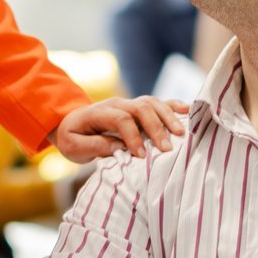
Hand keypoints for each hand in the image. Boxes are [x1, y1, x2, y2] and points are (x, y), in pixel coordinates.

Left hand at [51, 96, 188, 161]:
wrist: (70, 123)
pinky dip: (173, 105)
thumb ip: (94, 146)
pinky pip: (158, 102)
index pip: (121, 119)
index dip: (132, 136)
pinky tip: (188, 110)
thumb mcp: (73, 147)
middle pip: (141, 108)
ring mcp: (129, 103)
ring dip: (168, 117)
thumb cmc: (72, 138)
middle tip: (167, 149)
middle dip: (156, 128)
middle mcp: (117, 103)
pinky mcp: (138, 108)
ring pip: (152, 103)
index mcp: (99, 112)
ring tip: (181, 134)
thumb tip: (118, 148)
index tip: (141, 156)